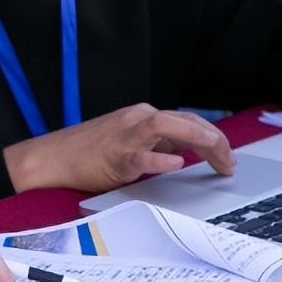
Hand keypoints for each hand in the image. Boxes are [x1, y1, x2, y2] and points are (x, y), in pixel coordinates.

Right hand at [3, 103, 235, 192]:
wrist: (52, 158)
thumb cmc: (90, 153)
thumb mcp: (131, 143)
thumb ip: (157, 144)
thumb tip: (187, 152)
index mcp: (143, 116)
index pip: (187, 121)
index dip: (212, 137)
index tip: (227, 157)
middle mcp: (137, 119)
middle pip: (184, 122)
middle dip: (213, 141)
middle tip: (229, 164)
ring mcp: (125, 135)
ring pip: (165, 128)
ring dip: (195, 138)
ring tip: (215, 151)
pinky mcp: (113, 156)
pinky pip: (139, 156)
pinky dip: (159, 159)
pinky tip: (176, 165)